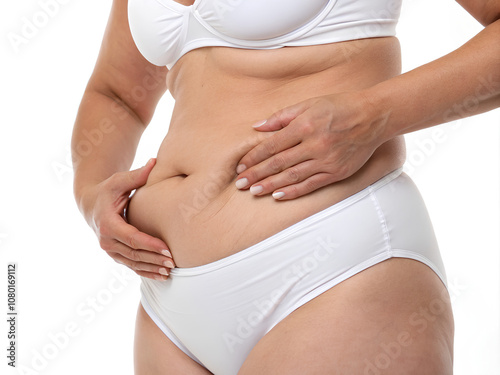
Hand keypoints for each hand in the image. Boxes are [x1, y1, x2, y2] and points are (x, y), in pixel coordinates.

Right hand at [80, 158, 174, 279]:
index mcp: (107, 224)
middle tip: (174, 262)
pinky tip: (161, 276)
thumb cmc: (108, 190)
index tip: (167, 249)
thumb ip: (137, 175)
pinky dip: (146, 272)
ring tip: (170, 272)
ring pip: (133, 263)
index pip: (132, 238)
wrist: (90, 203)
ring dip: (151, 269)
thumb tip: (155, 162)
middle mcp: (106, 241)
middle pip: (134, 254)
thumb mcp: (119, 181)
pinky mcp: (115, 254)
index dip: (150, 245)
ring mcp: (110, 250)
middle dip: (154, 259)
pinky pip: (131, 266)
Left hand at [234, 92, 386, 199]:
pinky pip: (311, 185)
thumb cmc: (340, 107)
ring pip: (292, 176)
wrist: (374, 117)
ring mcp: (326, 160)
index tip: (240, 166)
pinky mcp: (337, 172)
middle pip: (278, 163)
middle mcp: (314, 144)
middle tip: (240, 184)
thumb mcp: (310, 103)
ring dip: (270, 185)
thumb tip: (257, 127)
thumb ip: (282, 116)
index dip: (254, 157)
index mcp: (305, 125)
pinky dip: (294, 191)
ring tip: (253, 192)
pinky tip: (278, 196)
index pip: (272, 145)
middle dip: (256, 174)